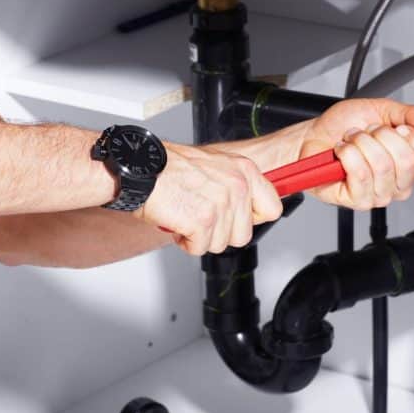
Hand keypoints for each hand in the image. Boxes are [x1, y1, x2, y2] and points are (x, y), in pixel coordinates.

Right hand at [135, 142, 282, 255]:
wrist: (140, 169)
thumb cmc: (168, 167)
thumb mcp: (213, 164)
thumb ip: (235, 184)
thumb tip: (247, 206)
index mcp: (243, 170)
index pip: (272, 208)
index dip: (252, 219)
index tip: (237, 217)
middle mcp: (236, 185)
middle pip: (243, 234)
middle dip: (220, 232)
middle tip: (201, 216)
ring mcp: (221, 204)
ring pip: (221, 244)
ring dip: (200, 236)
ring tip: (186, 215)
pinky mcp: (202, 221)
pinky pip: (200, 248)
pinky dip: (185, 241)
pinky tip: (178, 223)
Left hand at [300, 98, 413, 208]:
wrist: (314, 137)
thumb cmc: (345, 126)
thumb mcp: (381, 110)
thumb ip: (410, 113)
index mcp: (413, 163)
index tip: (401, 127)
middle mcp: (400, 183)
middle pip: (408, 160)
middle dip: (382, 135)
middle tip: (368, 132)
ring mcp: (379, 194)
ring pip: (382, 165)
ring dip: (361, 143)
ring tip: (352, 140)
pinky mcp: (358, 200)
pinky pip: (360, 173)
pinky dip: (347, 153)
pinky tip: (342, 151)